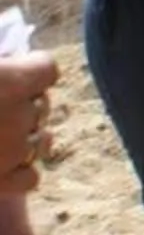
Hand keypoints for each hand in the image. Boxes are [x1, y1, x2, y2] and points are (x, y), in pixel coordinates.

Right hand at [0, 53, 54, 196]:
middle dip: (22, 106)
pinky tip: (2, 166)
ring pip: (39, 141)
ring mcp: (10, 152)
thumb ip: (2, 65)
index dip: (30, 72)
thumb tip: (15, 56)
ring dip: (22, 138)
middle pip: (42, 106)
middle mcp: (18, 115)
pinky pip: (30, 177)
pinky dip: (19, 173)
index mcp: (9, 82)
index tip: (12, 74)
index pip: (48, 70)